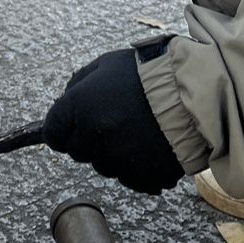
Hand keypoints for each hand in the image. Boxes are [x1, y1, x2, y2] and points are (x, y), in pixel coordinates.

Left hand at [43, 47, 183, 193]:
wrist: (190, 95)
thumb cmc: (147, 74)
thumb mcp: (106, 64)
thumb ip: (79, 83)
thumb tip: (65, 100)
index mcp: (79, 107)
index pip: (53, 133)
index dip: (60, 131)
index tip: (68, 129)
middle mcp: (93, 136)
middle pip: (77, 152)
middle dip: (88, 140)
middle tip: (111, 122)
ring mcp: (117, 159)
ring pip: (103, 166)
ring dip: (112, 153)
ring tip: (136, 131)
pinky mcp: (140, 176)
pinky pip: (128, 178)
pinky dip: (136, 167)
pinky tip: (149, 146)